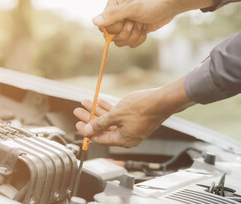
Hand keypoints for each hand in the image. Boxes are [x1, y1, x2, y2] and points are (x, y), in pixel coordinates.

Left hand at [73, 77, 194, 147]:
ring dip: (97, 111)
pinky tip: (99, 101)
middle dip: (90, 118)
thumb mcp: (117, 115)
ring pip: (109, 120)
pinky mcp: (134, 119)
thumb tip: (89, 129)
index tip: (78, 123)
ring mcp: (131, 127)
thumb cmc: (143, 108)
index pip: (100, 138)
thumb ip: (101, 123)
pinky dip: (108, 109)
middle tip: (78, 111)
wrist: (162, 100)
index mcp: (123, 140)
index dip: (87, 130)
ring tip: (86, 103)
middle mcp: (127, 136)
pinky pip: (118, 116)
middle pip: (103, 128)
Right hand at [93, 0, 212, 47]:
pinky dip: (139, 39)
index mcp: (113, 4)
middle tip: (135, 24)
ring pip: (120, 42)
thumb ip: (114, 14)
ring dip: (133, 37)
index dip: (115, 29)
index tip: (128, 23)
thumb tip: (95, 21)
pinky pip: (130, 43)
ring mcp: (125, 23)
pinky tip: (145, 29)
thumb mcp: (134, 8)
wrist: (170, 5)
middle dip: (126, 34)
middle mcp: (117, 14)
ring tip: (141, 26)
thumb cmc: (153, 3)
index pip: (103, 26)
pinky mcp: (133, 30)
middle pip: (111, 36)